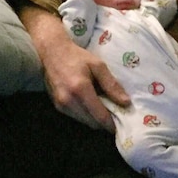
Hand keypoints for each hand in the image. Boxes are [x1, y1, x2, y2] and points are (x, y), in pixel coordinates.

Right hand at [20, 5, 128, 129]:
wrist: (51, 52)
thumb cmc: (77, 57)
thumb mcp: (99, 66)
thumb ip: (112, 85)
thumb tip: (126, 102)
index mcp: (80, 90)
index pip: (99, 116)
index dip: (112, 124)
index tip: (123, 125)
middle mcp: (68, 101)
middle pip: (92, 123)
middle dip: (105, 123)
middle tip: (117, 116)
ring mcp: (61, 105)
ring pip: (84, 122)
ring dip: (96, 120)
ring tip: (106, 110)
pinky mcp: (57, 106)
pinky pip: (76, 117)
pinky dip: (87, 115)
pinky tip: (93, 105)